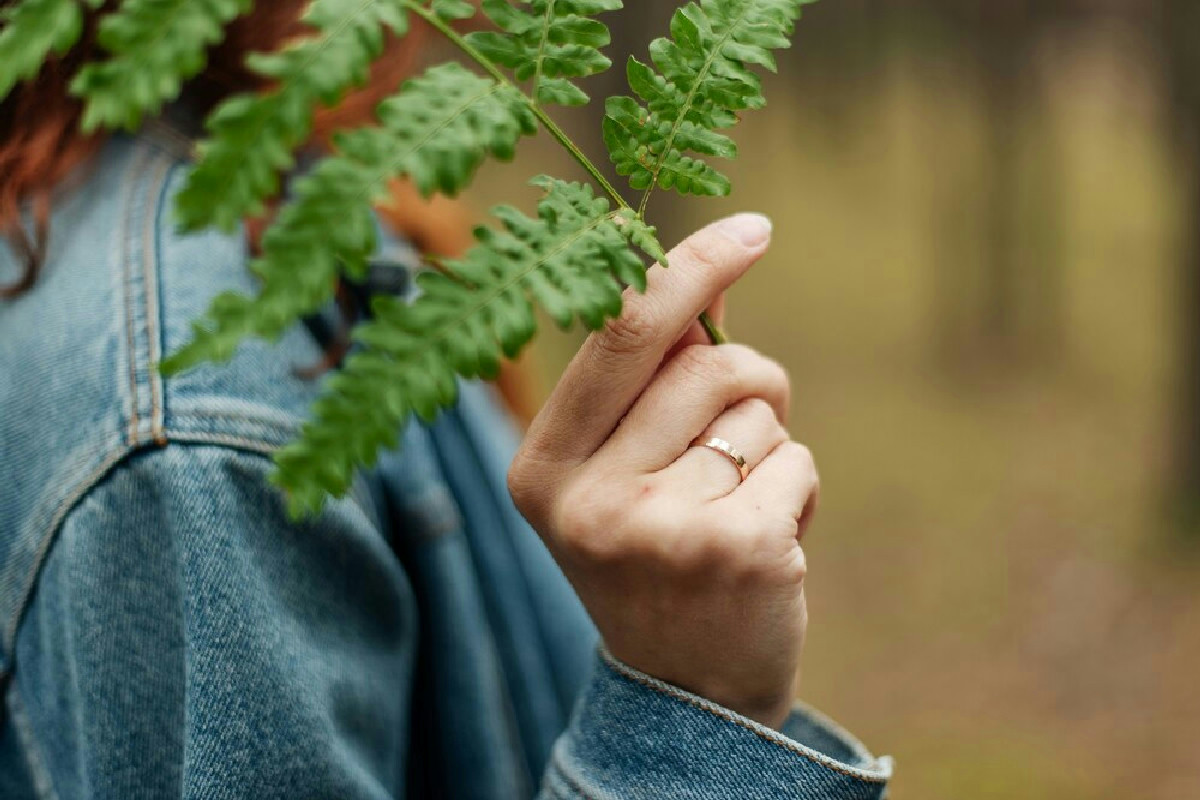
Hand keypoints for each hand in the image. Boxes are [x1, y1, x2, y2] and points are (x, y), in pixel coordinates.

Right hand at [508, 214, 817, 729]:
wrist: (689, 692)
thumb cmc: (657, 556)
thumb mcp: (622, 473)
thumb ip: (649, 383)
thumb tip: (710, 277)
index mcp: (543, 467)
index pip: (617, 335)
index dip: (688, 270)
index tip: (754, 229)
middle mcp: (587, 498)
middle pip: (706, 363)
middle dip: (747, 382)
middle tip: (738, 439)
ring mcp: (658, 529)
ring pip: (758, 410)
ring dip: (768, 445)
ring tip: (736, 508)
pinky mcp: (734, 552)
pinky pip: (797, 461)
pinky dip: (798, 490)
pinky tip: (767, 546)